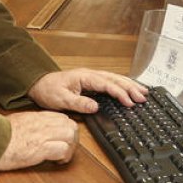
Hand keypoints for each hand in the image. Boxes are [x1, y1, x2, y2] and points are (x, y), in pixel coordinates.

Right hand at [0, 110, 78, 170]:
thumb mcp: (17, 120)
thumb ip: (30, 121)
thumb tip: (37, 126)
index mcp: (36, 116)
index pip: (63, 118)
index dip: (66, 129)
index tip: (62, 138)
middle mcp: (42, 124)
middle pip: (71, 126)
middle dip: (72, 139)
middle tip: (65, 149)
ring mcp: (43, 135)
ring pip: (70, 136)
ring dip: (69, 148)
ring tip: (61, 156)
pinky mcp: (41, 149)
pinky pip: (63, 150)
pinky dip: (63, 157)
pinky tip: (55, 161)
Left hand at [27, 69, 147, 113]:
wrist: (38, 85)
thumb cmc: (48, 91)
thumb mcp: (61, 100)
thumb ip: (78, 103)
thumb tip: (95, 106)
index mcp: (85, 77)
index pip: (107, 84)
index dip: (120, 93)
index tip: (130, 102)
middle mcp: (90, 75)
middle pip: (115, 79)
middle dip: (130, 87)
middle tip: (144, 97)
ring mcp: (91, 78)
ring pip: (115, 79)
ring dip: (129, 85)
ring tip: (143, 92)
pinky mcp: (91, 83)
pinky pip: (110, 82)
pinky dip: (122, 86)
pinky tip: (129, 90)